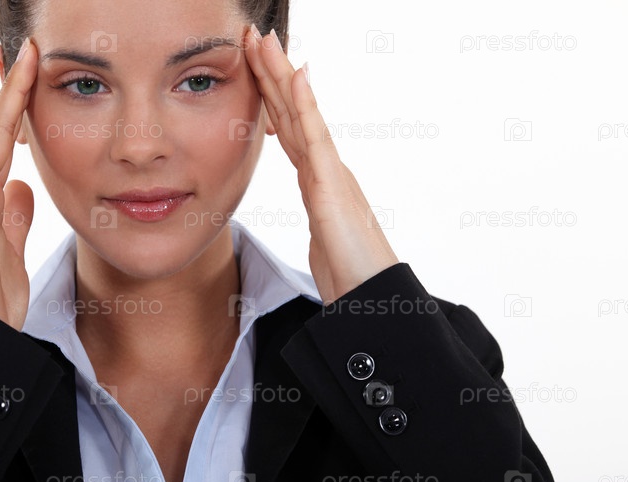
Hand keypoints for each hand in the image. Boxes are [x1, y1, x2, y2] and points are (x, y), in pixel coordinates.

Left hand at [244, 25, 398, 304]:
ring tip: (266, 42)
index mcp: (320, 183)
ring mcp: (331, 175)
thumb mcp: (326, 246)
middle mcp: (326, 171)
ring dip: (282, 76)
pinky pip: (315, 139)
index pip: (290, 131)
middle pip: (293, 114)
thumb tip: (321, 224)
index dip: (273, 98)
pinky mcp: (332, 187)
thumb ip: (322, 227)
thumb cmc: (352, 277)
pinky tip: (298, 75)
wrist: (371, 298)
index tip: (256, 68)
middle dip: (273, 75)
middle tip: (256, 38)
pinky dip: (306, 105)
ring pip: (300, 116)